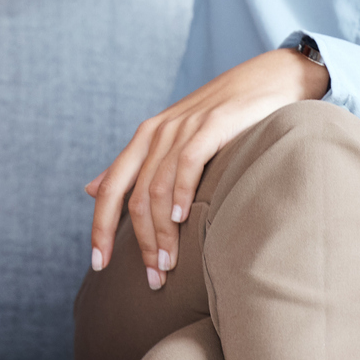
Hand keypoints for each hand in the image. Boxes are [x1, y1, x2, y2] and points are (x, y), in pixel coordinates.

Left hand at [84, 48, 328, 289]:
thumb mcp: (170, 139)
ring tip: (168, 266)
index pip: (111, 189)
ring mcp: (184, 127)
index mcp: (144, 139)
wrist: (268, 80)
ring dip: (161, 232)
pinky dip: (181, 193)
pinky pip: (187, 162)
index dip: (100, 228)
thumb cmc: (220, 117)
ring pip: (157, 188)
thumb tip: (90, 190)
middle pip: (134, 197)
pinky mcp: (213, 124)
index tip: (97, 264)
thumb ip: (133, 167)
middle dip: (139, 243)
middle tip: (152, 279)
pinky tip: (183, 219)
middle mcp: (157, 133)